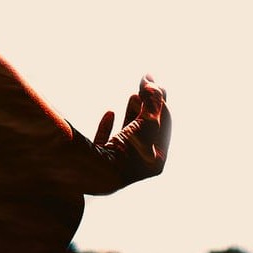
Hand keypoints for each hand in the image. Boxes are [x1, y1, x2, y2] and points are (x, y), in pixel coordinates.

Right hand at [88, 75, 170, 193]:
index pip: (164, 125)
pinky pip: (107, 140)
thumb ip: (153, 106)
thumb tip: (155, 84)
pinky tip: (109, 113)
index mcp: (155, 161)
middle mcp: (138, 164)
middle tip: (146, 81)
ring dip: (133, 113)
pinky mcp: (97, 158)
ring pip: (129, 133)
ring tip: (134, 95)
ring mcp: (117, 162)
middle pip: (149, 129)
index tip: (151, 80)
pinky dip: (109, 126)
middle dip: (149, 105)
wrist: (89, 172)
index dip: (159, 101)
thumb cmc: (122, 153)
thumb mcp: (146, 126)